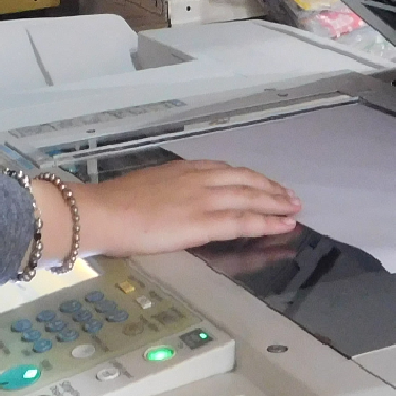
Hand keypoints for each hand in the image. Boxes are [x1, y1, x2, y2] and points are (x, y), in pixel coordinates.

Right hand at [34, 161, 300, 260]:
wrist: (102, 212)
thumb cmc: (114, 204)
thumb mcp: (147, 185)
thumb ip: (169, 190)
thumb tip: (176, 200)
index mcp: (183, 170)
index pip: (227, 171)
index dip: (250, 178)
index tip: (265, 184)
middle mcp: (199, 179)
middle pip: (246, 180)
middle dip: (271, 188)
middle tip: (291, 197)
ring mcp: (203, 200)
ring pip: (251, 198)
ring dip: (276, 203)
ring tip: (293, 209)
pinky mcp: (203, 222)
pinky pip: (244, 221)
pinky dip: (267, 222)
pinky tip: (282, 225)